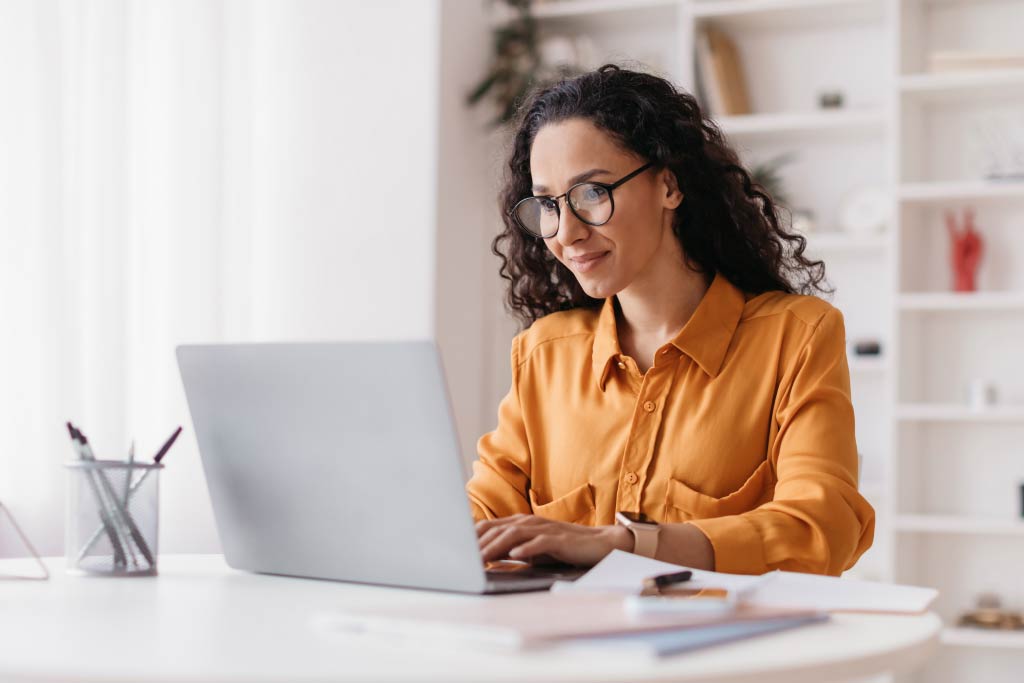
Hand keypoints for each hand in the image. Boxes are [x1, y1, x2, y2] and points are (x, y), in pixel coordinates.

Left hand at [475, 514, 633, 567]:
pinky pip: (539, 542)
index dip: (470, 538)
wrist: (599, 544)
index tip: (453, 550)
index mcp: (520, 523)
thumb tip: (485, 557)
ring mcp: (544, 529)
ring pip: (514, 534)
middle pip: (497, 529)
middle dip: (477, 544)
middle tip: (461, 558)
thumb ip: (511, 548)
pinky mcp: (559, 539)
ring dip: (495, 546)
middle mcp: (529, 522)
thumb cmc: (563, 547)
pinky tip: (514, 556)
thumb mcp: (532, 548)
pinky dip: (525, 548)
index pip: (489, 527)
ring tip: (481, 558)